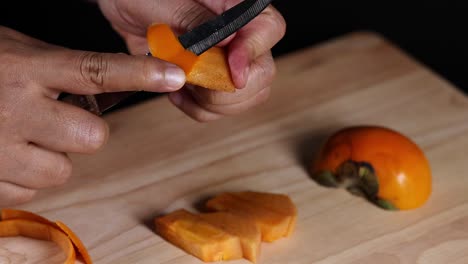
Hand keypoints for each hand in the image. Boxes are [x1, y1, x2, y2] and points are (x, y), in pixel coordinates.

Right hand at [0, 26, 184, 205]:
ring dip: (51, 158)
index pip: (95, 71)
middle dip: (82, 135)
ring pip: (61, 171)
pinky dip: (22, 177)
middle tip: (58, 119)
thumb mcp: (18, 54)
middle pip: (91, 139)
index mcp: (26, 68)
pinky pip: (29, 192)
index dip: (140, 73)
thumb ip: (61, 71)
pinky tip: (3, 154)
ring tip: (23, 136)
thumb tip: (112, 85)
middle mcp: (14, 109)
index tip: (174, 73)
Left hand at [97, 0, 285, 120]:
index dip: (253, 54)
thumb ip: (196, 20)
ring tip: (181, 81)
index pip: (269, 29)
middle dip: (229, 88)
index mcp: (235, 7)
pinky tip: (177, 91)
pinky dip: (197, 108)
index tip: (233, 73)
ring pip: (245, 96)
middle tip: (196, 80)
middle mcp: (238, 36)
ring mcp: (226, 62)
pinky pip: (217, 108)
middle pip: (262, 72)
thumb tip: (228, 40)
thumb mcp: (165, 3)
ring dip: (212, 102)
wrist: (124, 9)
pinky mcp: (210, 81)